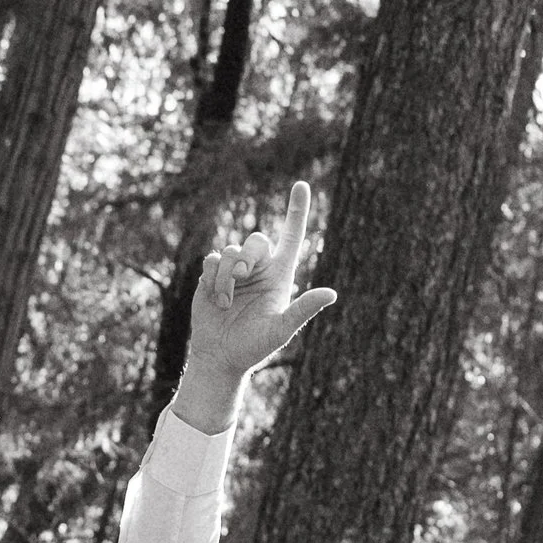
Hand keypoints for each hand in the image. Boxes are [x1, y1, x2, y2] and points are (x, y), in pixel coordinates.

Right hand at [176, 179, 335, 426]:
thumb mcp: (281, 330)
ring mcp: (235, 271)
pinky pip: (211, 259)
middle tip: (243, 276)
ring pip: (230, 251)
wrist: (220, 357)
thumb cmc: (254, 348)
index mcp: (279, 276)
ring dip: (227, 276)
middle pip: (256, 240)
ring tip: (227, 302)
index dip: (297, 210)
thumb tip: (331, 293)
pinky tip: (216, 299)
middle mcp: (259, 269)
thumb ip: (303, 309)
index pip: (291, 236)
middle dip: (248, 256)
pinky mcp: (212, 275)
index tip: (301, 184)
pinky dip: (213, 278)